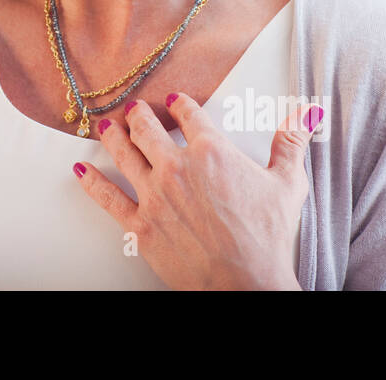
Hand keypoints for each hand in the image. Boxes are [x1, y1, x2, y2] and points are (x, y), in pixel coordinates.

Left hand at [73, 92, 322, 289]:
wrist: (246, 285)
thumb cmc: (267, 237)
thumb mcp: (287, 185)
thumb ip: (291, 144)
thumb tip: (304, 115)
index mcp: (211, 152)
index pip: (189, 115)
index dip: (180, 104)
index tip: (174, 100)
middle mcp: (177, 167)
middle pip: (147, 129)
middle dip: (139, 115)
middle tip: (134, 109)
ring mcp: (155, 196)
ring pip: (124, 155)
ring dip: (112, 137)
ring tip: (106, 127)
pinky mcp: (140, 225)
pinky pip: (108, 198)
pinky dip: (91, 182)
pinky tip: (81, 170)